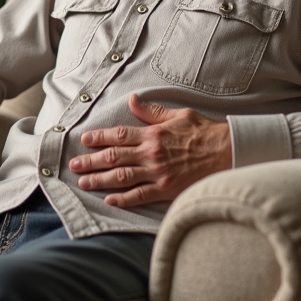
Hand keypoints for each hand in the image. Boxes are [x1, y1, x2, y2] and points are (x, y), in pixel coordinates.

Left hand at [70, 94, 232, 207]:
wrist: (225, 151)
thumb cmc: (203, 132)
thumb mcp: (177, 115)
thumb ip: (152, 111)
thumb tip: (132, 101)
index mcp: (152, 134)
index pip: (119, 135)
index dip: (99, 138)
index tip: (85, 141)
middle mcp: (150, 153)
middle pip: (114, 157)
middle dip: (91, 161)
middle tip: (74, 165)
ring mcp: (157, 172)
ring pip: (121, 177)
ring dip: (100, 180)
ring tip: (84, 183)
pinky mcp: (165, 188)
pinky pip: (140, 195)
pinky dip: (123, 199)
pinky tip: (109, 200)